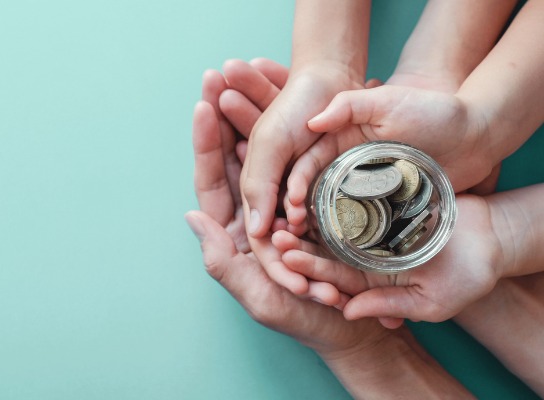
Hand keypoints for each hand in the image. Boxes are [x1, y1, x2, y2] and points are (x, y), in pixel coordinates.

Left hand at [190, 65, 340, 303]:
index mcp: (235, 233)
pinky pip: (300, 158)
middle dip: (228, 116)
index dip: (206, 144)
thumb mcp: (259, 297)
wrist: (355, 328)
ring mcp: (285, 202)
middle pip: (236, 157)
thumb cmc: (305, 320)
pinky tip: (290, 100)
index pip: (213, 181)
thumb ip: (222, 262)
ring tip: (252, 72)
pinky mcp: (315, 198)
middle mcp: (256, 212)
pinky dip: (294, 129)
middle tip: (221, 74)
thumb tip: (192, 216)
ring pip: (266, 151)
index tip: (204, 105)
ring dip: (257, 112)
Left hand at [276, 194, 502, 326]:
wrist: (492, 238)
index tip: (286, 256)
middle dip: (299, 242)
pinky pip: (350, 199)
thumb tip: (349, 312)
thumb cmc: (467, 276)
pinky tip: (310, 183)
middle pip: (324, 249)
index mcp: (368, 281)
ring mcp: (369, 229)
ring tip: (285, 205)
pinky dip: (331, 193)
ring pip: (330, 223)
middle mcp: (362, 256)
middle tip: (275, 231)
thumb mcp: (431, 301)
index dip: (309, 267)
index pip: (332, 277)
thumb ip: (390, 305)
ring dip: (307, 217)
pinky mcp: (379, 205)